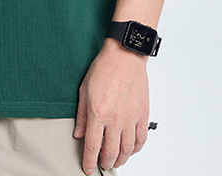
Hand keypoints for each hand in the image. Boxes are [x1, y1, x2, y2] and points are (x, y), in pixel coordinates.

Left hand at [73, 39, 149, 172]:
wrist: (125, 57)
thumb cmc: (104, 69)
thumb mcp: (84, 90)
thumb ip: (82, 115)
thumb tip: (79, 133)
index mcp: (98, 114)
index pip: (93, 146)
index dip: (89, 161)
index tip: (88, 168)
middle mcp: (115, 120)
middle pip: (111, 153)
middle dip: (105, 163)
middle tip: (102, 165)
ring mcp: (131, 119)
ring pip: (127, 151)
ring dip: (121, 160)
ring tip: (115, 161)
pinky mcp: (142, 115)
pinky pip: (141, 140)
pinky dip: (136, 150)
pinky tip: (130, 150)